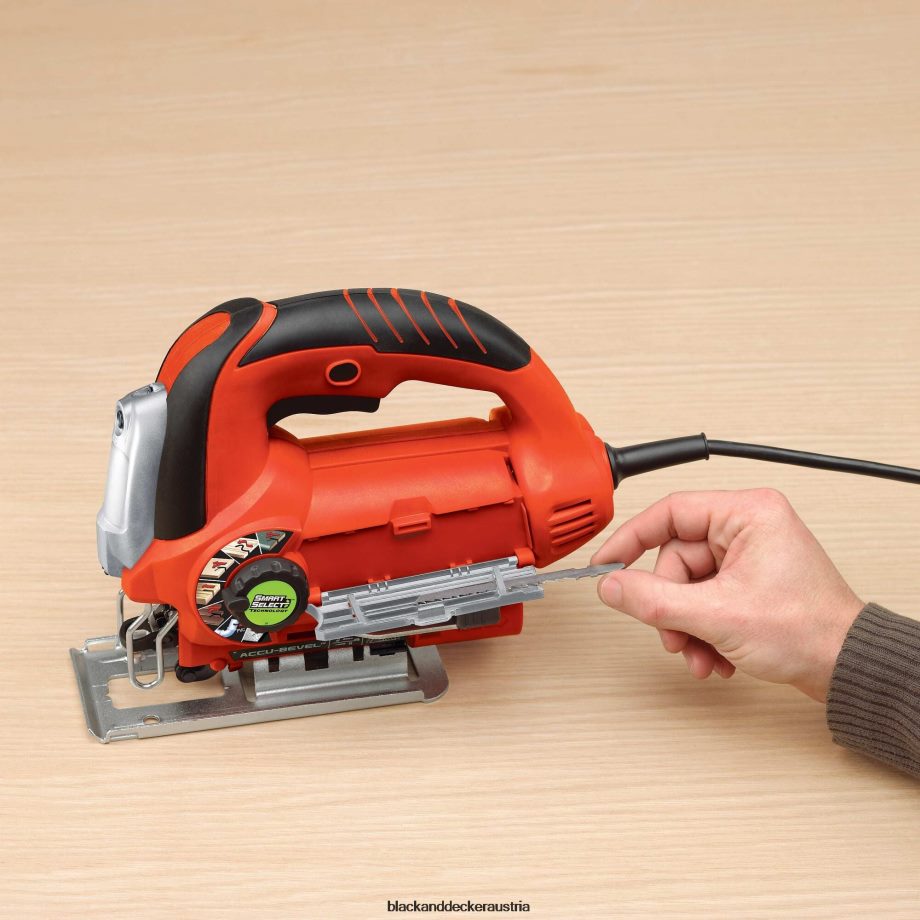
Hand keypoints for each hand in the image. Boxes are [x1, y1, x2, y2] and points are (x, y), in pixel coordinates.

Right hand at [591, 488, 863, 701]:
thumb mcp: (717, 615)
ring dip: (687, 627)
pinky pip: (704, 600)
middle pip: (676, 560)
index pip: (669, 514)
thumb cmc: (809, 632)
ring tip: (702, 654)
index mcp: (747, 513)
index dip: (630, 541)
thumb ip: (654, 600)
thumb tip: (612, 586)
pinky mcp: (749, 583)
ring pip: (687, 586)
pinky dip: (703, 631)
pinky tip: (717, 656)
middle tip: (676, 637)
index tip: (605, 564)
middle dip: (672, 608)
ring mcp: (749, 556)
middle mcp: (748, 528)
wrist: (847, 670)